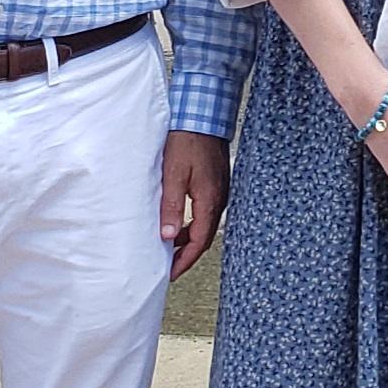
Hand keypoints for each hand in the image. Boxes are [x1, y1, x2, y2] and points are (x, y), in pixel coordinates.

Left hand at [161, 130, 229, 280]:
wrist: (203, 115)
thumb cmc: (188, 141)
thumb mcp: (173, 175)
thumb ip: (171, 207)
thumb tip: (168, 236)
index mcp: (210, 201)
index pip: (199, 242)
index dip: (184, 261)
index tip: (171, 273)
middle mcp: (219, 199)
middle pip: (204, 237)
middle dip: (187, 254)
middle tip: (170, 266)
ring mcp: (220, 191)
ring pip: (205, 224)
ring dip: (189, 239)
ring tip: (171, 247)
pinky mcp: (216, 183)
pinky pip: (206, 212)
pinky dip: (193, 223)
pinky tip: (180, 222)